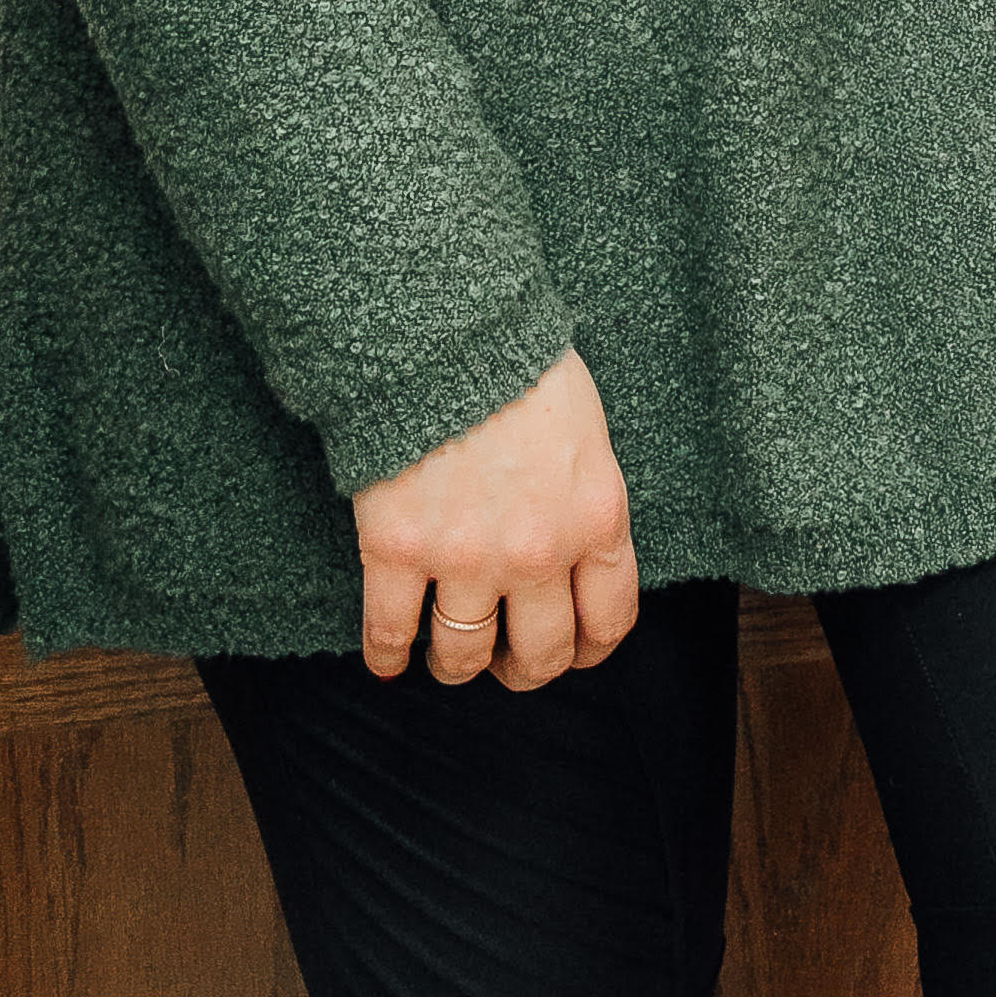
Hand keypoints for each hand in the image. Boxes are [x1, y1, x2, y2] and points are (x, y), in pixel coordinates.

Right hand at [354, 347, 637, 692]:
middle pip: (539, 656)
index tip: (570, 650)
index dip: (587, 649)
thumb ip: (586, 502)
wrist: (446, 326)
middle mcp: (538, 551)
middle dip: (523, 670)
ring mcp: (465, 556)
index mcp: (596, 517)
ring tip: (449, 657)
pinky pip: (390, 635)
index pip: (609, 621)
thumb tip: (579, 555)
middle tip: (506, 661)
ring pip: (464, 656)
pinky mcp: (396, 550)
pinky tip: (389, 658)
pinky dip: (387, 657)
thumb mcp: (587, 433)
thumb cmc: (521, 365)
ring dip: (457, 666)